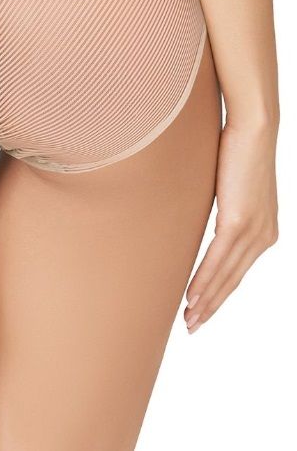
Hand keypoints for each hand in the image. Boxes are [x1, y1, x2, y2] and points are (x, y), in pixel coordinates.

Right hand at [184, 119, 278, 332]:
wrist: (253, 127)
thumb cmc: (238, 148)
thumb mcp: (230, 187)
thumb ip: (222, 208)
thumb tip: (197, 215)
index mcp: (265, 231)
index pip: (238, 271)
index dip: (220, 293)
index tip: (202, 310)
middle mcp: (264, 236)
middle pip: (233, 280)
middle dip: (211, 306)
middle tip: (192, 326)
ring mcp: (253, 230)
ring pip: (225, 275)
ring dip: (205, 300)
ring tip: (188, 318)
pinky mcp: (239, 220)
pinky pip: (218, 258)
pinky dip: (203, 280)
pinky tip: (191, 295)